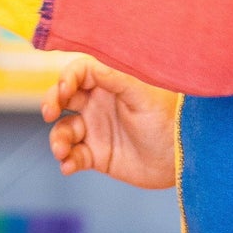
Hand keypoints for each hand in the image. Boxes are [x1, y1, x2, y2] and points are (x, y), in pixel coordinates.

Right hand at [43, 56, 179, 189]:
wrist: (182, 158)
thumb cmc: (168, 121)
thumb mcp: (143, 97)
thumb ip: (117, 79)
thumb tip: (91, 66)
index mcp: (109, 85)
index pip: (78, 74)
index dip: (66, 78)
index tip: (64, 91)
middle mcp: (98, 105)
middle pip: (62, 98)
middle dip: (50, 103)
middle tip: (49, 113)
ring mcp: (95, 131)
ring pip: (63, 130)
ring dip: (57, 139)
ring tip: (62, 150)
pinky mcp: (97, 156)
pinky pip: (73, 156)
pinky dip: (67, 161)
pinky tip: (69, 166)